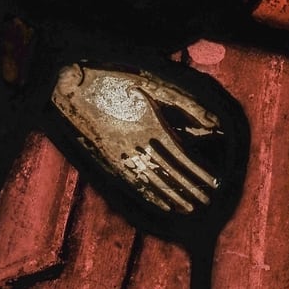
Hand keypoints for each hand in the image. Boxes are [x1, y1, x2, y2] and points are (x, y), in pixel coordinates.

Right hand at [51, 63, 222, 215]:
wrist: (73, 88)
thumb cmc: (115, 80)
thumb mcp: (152, 85)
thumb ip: (185, 104)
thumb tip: (214, 122)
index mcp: (150, 125)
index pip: (182, 156)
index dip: (199, 171)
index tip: (215, 182)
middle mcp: (138, 145)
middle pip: (170, 173)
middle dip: (191, 188)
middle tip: (208, 201)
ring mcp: (121, 156)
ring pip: (153, 182)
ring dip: (174, 196)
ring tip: (191, 207)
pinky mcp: (108, 161)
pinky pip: (133, 184)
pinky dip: (150, 196)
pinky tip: (163, 205)